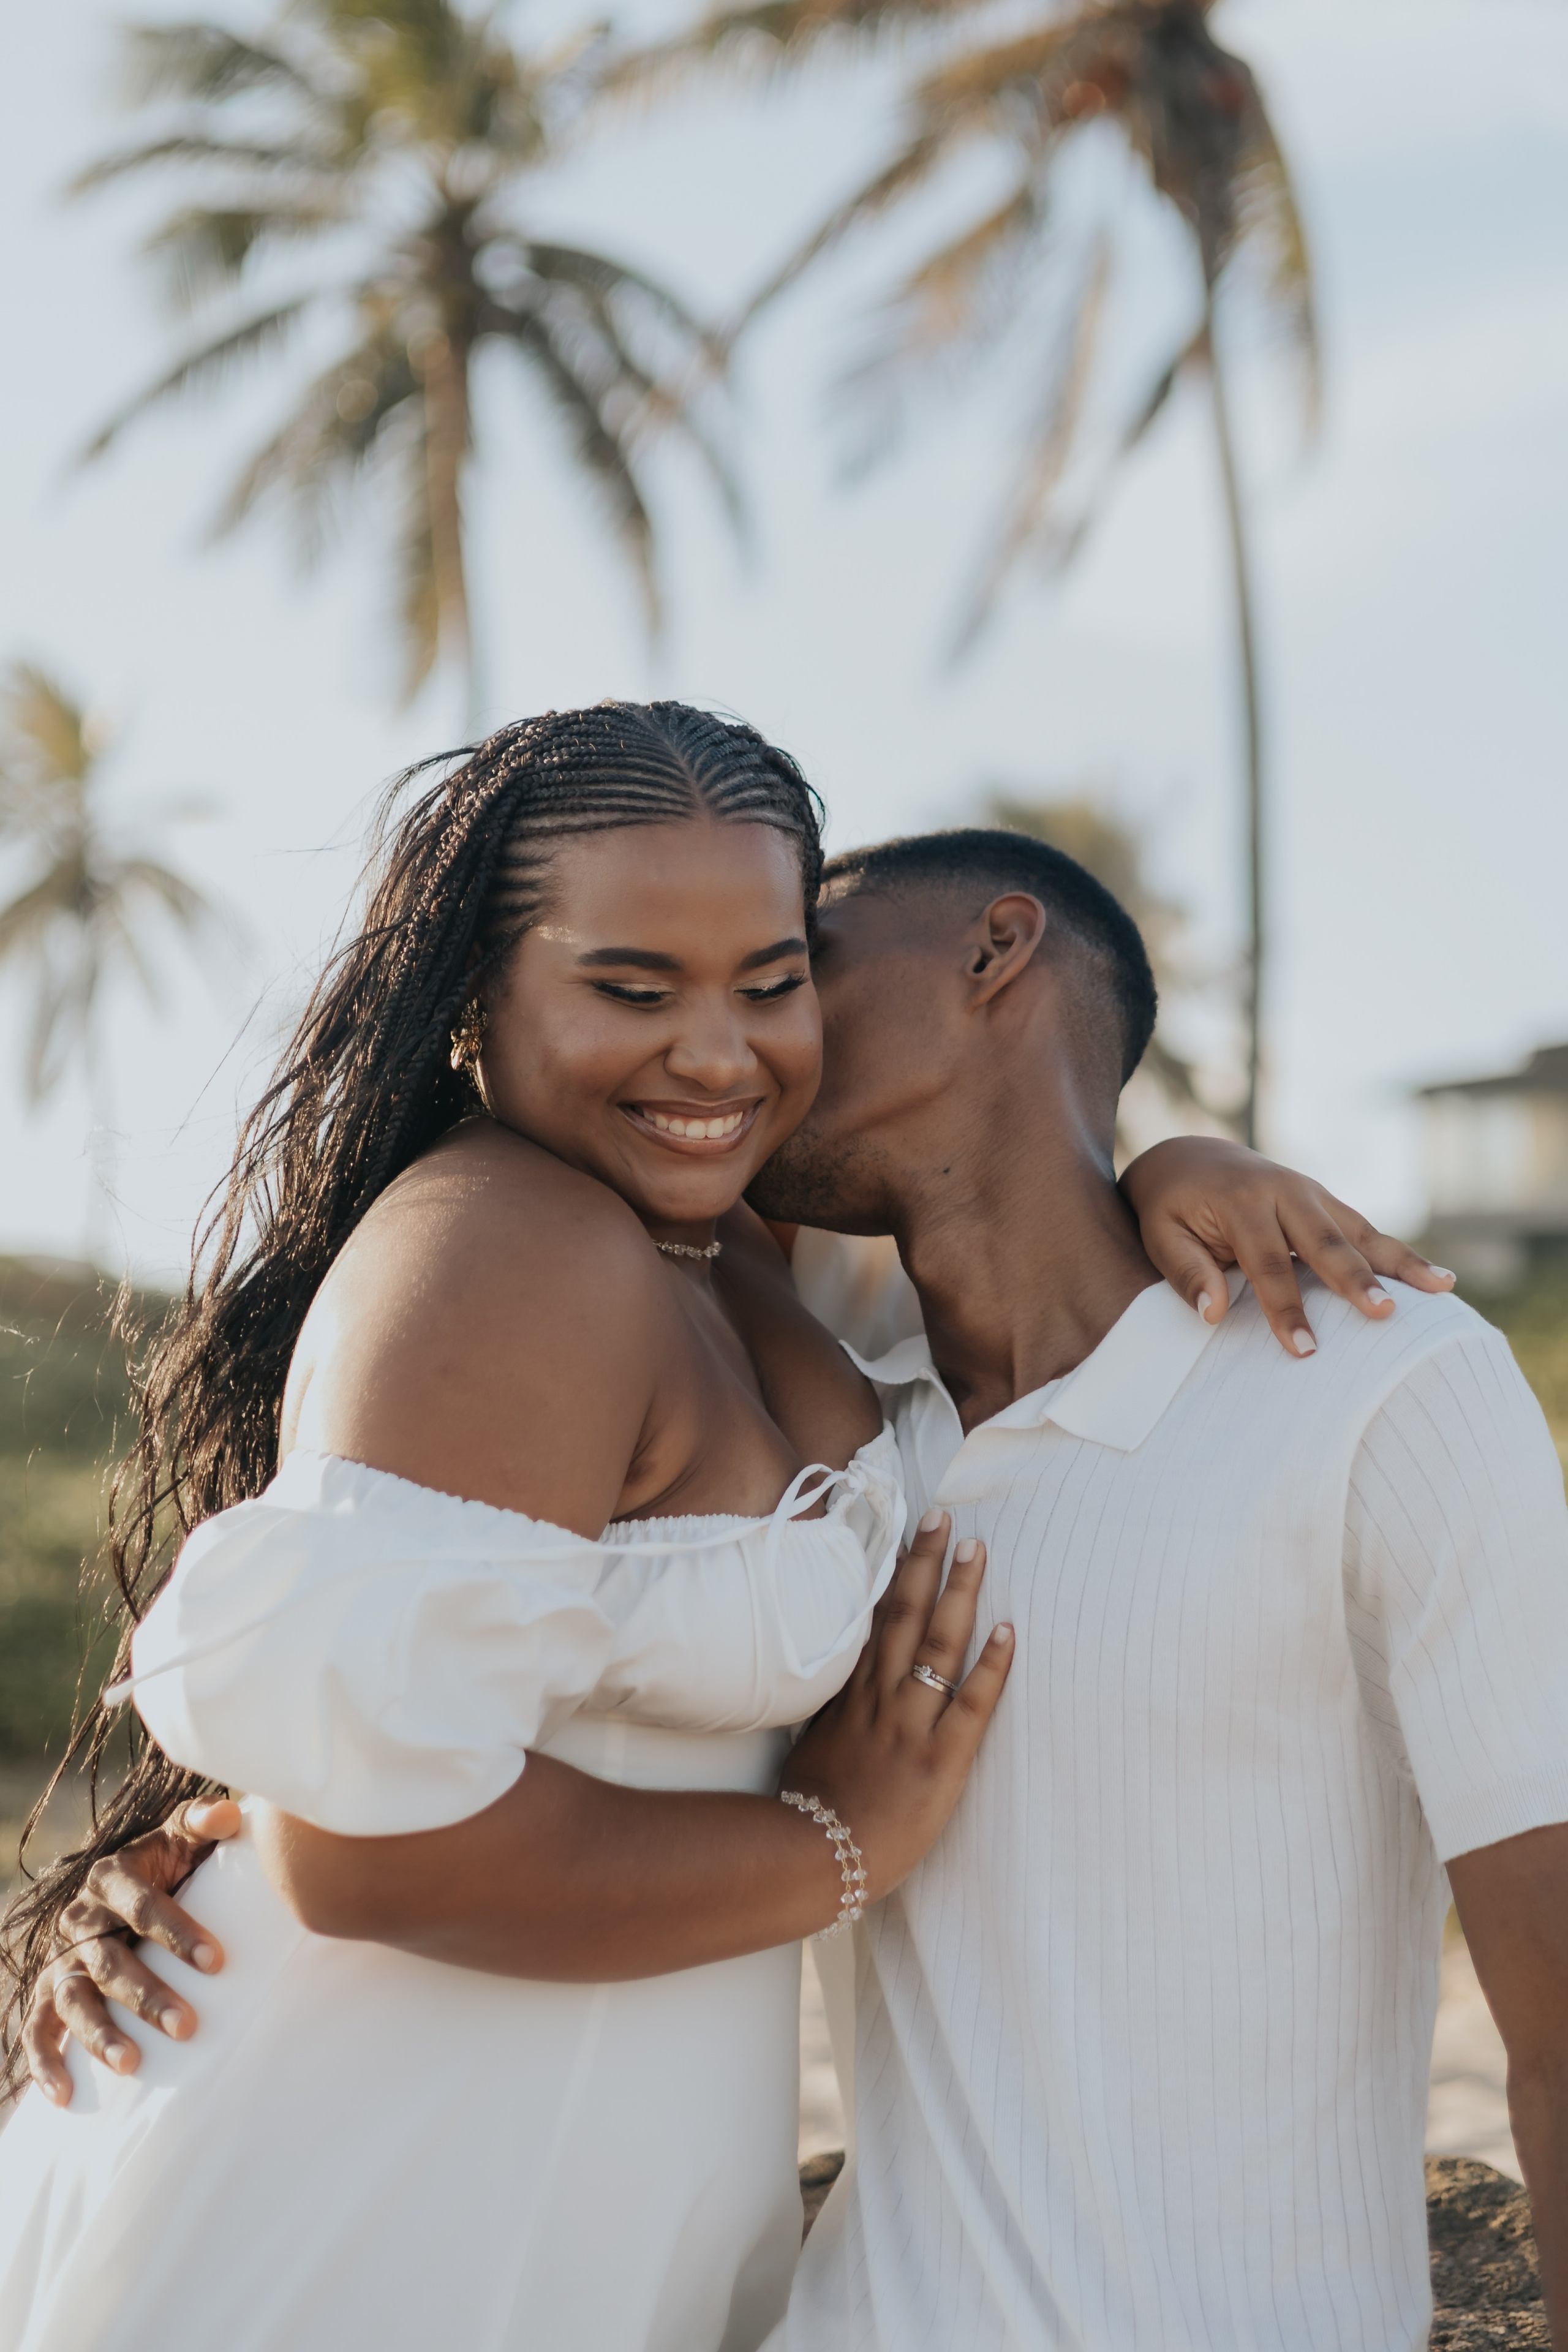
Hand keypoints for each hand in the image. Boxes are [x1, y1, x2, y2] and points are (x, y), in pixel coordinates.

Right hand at [24, 1796, 239, 2105]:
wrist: (128, 1888)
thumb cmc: (170, 1864)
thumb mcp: (183, 1837)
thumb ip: (203, 1821)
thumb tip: (228, 1817)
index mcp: (112, 1877)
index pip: (143, 1906)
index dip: (178, 1933)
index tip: (217, 1962)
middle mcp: (79, 1919)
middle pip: (109, 1961)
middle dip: (147, 1995)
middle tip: (187, 2026)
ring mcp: (62, 1959)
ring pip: (74, 1999)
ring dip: (99, 2033)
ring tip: (131, 2064)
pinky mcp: (49, 1994)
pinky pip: (37, 2030)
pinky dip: (45, 2063)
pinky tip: (63, 2096)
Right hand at [785, 1509, 1012, 1903]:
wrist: (816, 1857)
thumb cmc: (810, 1808)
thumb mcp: (811, 1743)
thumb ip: (831, 1705)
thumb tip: (840, 1672)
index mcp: (851, 1694)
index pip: (872, 1618)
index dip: (891, 1573)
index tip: (906, 1533)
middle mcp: (880, 1699)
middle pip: (904, 1615)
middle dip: (925, 1564)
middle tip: (944, 1518)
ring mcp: (910, 1726)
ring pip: (937, 1645)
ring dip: (959, 1594)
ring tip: (976, 1552)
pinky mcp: (940, 1760)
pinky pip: (971, 1705)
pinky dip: (991, 1666)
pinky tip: (1008, 1631)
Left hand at [1119, 1136, 1454, 1358]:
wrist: (1188, 1158)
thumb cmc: (1170, 1207)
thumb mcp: (1160, 1236)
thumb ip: (1187, 1272)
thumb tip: (1213, 1314)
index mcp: (1240, 1201)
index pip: (1267, 1264)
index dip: (1286, 1309)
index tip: (1304, 1350)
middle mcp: (1284, 1191)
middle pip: (1326, 1242)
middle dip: (1356, 1280)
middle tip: (1385, 1314)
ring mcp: (1312, 1192)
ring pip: (1360, 1231)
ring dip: (1401, 1261)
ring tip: (1442, 1289)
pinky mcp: (1326, 1201)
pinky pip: (1366, 1230)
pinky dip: (1399, 1254)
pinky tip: (1437, 1279)